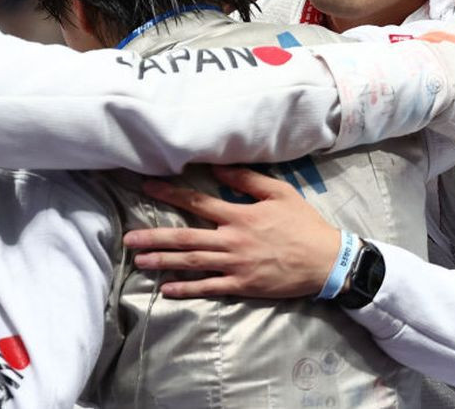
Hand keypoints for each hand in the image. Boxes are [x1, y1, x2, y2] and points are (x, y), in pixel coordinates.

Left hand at [122, 165, 340, 298]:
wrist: (327, 261)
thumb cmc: (303, 224)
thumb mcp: (280, 192)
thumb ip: (247, 179)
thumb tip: (217, 166)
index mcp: (239, 215)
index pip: (197, 202)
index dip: (170, 195)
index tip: (147, 188)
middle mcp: (232, 240)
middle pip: (186, 237)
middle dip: (154, 236)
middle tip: (128, 238)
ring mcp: (236, 265)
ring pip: (192, 262)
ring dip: (163, 261)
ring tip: (138, 260)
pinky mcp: (242, 285)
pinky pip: (209, 287)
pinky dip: (187, 288)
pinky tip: (166, 288)